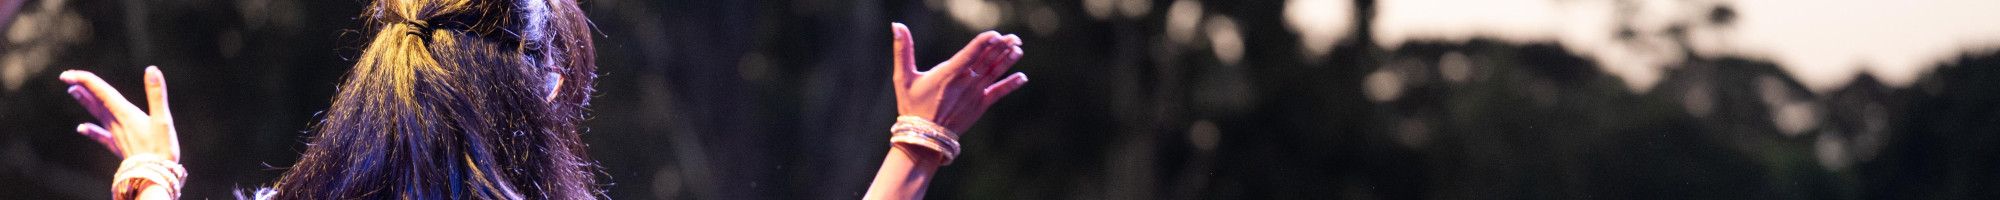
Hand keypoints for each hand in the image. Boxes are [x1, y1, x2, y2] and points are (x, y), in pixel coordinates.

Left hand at [61, 66, 179, 160]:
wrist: (153, 175)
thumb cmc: (161, 148)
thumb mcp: (163, 119)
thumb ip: (156, 94)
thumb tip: (151, 69)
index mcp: (125, 113)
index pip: (102, 92)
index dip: (86, 80)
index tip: (69, 74)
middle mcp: (116, 122)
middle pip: (96, 101)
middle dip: (82, 87)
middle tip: (67, 76)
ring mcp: (115, 135)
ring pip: (96, 114)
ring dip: (85, 102)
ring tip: (73, 91)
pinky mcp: (118, 146)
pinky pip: (100, 136)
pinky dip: (91, 130)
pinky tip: (81, 128)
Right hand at [890, 23, 1027, 132]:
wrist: (924, 137)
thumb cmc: (912, 105)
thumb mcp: (903, 77)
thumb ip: (902, 50)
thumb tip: (896, 25)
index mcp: (949, 73)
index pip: (971, 53)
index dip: (984, 42)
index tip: (995, 34)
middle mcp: (965, 82)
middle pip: (987, 60)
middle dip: (1002, 47)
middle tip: (1014, 37)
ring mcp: (975, 94)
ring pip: (995, 73)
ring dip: (1008, 60)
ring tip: (1019, 48)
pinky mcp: (980, 105)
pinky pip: (999, 92)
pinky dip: (1011, 84)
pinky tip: (1022, 77)